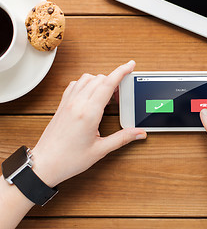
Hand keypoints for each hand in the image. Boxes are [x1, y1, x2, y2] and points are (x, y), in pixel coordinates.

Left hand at [31, 61, 146, 187]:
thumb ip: (123, 138)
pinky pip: (75, 84)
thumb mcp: (101, 150)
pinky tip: (91, 95)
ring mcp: (68, 102)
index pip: (108, 84)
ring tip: (108, 96)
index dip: (121, 72)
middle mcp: (77, 103)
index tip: (130, 65)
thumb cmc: (69, 159)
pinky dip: (86, 84)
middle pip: (99, 79)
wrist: (45, 163)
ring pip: (86, 78)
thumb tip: (139, 133)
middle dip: (114, 80)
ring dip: (100, 81)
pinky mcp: (62, 105)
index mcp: (88, 113)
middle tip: (122, 95)